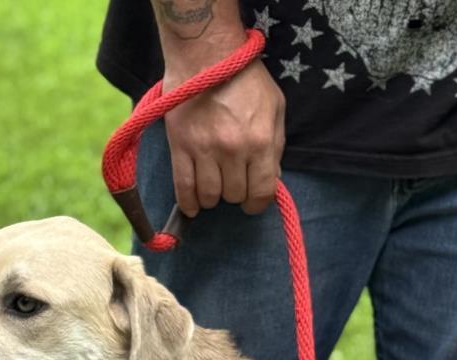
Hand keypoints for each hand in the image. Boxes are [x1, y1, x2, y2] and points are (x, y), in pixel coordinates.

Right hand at [163, 55, 284, 216]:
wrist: (206, 53)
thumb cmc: (246, 79)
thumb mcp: (275, 108)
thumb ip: (276, 146)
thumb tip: (271, 180)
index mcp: (260, 142)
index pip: (262, 192)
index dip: (258, 204)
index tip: (252, 203)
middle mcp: (233, 150)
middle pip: (234, 195)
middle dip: (236, 193)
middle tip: (232, 181)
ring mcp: (204, 149)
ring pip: (210, 195)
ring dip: (213, 196)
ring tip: (214, 185)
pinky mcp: (180, 145)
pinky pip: (183, 187)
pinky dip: (188, 203)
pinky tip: (193, 207)